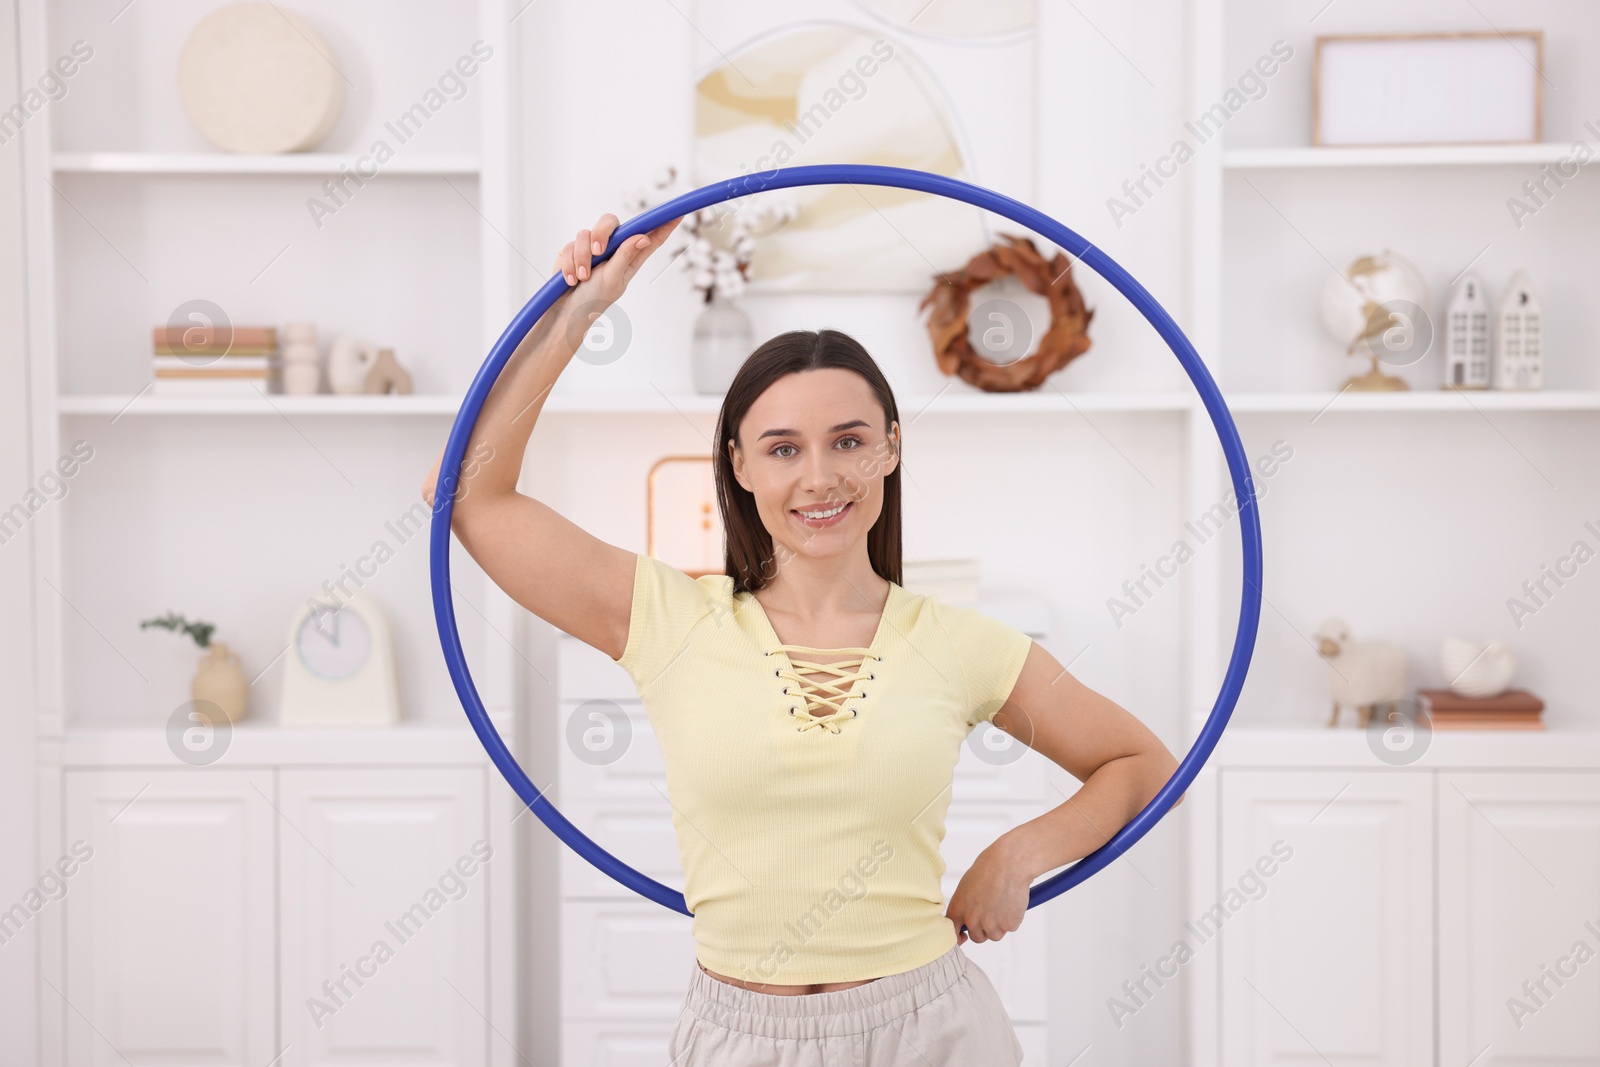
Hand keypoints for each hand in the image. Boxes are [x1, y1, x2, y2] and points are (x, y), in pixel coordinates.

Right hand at [552, 211, 682, 308]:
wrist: (566, 312)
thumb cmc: (594, 299)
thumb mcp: (613, 278)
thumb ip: (625, 255)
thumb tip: (643, 237)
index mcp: (630, 257)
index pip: (649, 237)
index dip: (663, 224)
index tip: (678, 213)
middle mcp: (612, 249)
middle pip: (610, 222)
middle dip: (601, 233)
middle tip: (598, 251)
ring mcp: (591, 249)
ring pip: (585, 234)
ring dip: (582, 257)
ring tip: (582, 277)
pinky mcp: (572, 251)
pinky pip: (569, 246)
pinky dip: (569, 263)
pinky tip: (572, 279)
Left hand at [946, 838, 1030, 945]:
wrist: (1008, 864)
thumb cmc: (989, 868)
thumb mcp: (967, 886)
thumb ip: (966, 904)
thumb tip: (968, 914)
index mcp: (958, 909)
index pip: (953, 933)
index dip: (960, 936)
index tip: (964, 936)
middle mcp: (972, 921)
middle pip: (977, 937)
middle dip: (984, 928)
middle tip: (992, 912)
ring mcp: (991, 925)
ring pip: (995, 934)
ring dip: (999, 925)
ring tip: (1003, 903)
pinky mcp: (1008, 925)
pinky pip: (1010, 927)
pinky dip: (1013, 918)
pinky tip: (1012, 901)